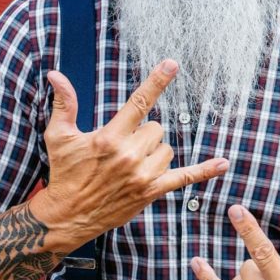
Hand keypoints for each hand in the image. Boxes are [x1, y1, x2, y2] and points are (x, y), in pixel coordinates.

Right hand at [32, 59, 228, 244]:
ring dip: (154, 151)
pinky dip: (204, 171)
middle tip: (121, 147)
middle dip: (142, 133)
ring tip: (130, 163)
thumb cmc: (64, 173)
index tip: (172, 64)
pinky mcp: (151, 191)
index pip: (138, 103)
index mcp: (109, 138)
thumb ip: (64, 104)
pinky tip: (223, 163)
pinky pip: (184, 178)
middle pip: (156, 128)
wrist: (68, 215)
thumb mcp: (59, 136)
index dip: (156, 82)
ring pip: (166, 149)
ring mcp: (143, 175)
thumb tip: (56, 75)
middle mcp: (129, 155)